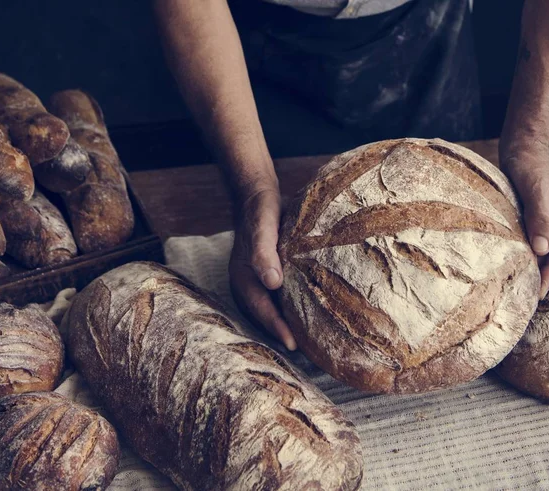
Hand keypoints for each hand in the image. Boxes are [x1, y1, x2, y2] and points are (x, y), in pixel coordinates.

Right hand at [229, 186, 296, 349]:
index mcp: (241, 278)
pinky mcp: (267, 276)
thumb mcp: (262, 228)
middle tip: (306, 351)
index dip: (276, 327)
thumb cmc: (260, 212)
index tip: (293, 344)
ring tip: (306, 340)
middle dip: (281, 333)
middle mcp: (246, 284)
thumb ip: (264, 254)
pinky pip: (276, 299)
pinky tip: (304, 314)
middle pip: (263, 316)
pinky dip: (287, 309)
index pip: (260, 309)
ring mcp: (255, 282)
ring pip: (269, 310)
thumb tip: (272, 283)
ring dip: (284, 324)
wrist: (258, 198)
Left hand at [502, 149, 548, 297]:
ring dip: (536, 267)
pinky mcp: (538, 220)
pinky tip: (517, 266)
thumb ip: (540, 218)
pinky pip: (536, 241)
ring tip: (522, 286)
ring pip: (547, 250)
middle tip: (528, 296)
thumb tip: (541, 250)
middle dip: (545, 274)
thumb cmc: (531, 166)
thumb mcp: (535, 191)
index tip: (539, 289)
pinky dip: (528, 254)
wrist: (521, 151)